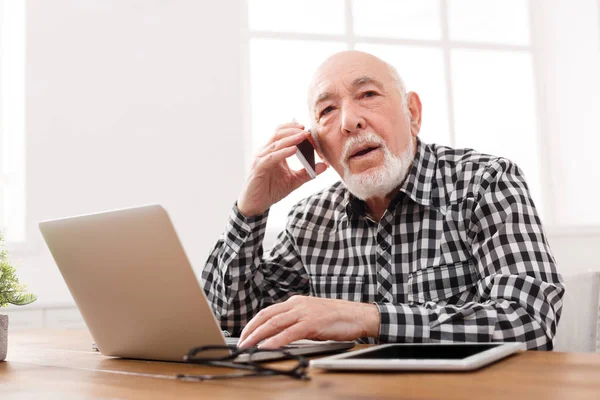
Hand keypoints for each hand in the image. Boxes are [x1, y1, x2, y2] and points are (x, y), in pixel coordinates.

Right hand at [237, 122, 327, 216]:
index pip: (282, 133)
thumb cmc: (271, 190)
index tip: (310, 131)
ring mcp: (261, 159)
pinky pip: (272, 157)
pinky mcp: (259, 168)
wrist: (255, 204)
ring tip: (304, 136)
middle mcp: (265, 152)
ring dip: (291, 138)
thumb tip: (324, 165)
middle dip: (294, 130)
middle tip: (308, 131)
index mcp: (273, 152)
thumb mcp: (294, 181)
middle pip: (279, 133)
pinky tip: (294, 150)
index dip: (295, 129)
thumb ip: (308, 172)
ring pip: (276, 143)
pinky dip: (283, 152)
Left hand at [237, 296, 379, 348]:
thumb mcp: (312, 318)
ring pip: (275, 322)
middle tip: (240, 342)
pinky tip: (267, 346)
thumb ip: (295, 324)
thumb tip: (278, 336)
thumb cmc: (338, 318)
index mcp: (296, 302)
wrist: (359, 315)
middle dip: (251, 329)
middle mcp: (298, 304)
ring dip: (258, 335)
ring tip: (247, 345)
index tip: (244, 334)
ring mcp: (305, 312)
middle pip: (267, 316)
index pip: (268, 312)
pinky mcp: (313, 322)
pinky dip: (276, 340)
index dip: (253, 323)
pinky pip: (290, 332)